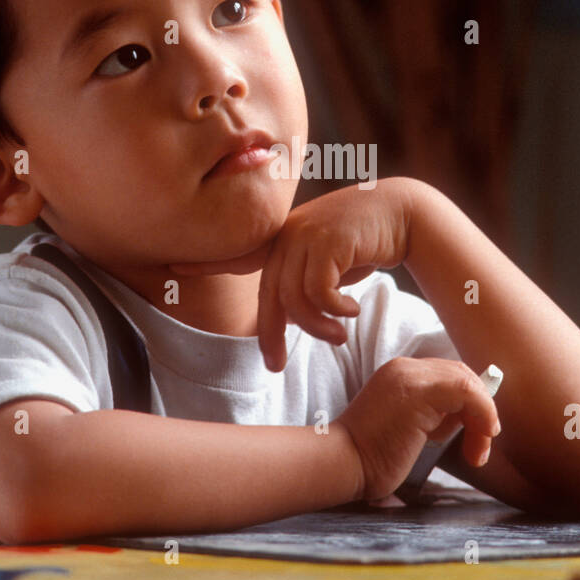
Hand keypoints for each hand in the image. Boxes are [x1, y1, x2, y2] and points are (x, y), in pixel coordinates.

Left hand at [168, 177, 420, 369]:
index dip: (207, 262)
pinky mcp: (325, 241)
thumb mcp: (331, 261)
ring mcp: (305, 234)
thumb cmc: (368, 241)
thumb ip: (306, 279)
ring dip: (318, 327)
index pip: (240, 253)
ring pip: (294, 299)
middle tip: (276, 366)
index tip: (175, 269)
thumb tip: (295, 315)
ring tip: (339, 337)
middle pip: (269, 295)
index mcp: (285, 237)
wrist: (404, 214)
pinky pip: (317, 293)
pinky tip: (354, 311)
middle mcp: (288, 233)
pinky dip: (336, 310)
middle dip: (271, 335)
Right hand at [335, 356, 501, 502]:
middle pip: (462, 375)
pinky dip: (484, 414)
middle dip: (481, 411)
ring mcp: (410, 376)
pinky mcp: (417, 392)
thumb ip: (433, 416)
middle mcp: (405, 367)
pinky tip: (481, 439)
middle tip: (479, 447)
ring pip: (469, 382)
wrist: (342, 463)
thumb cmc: (372, 457)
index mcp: (401, 374)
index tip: (474, 437)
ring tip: (476, 453)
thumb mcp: (409, 428)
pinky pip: (468, 392)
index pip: (450, 375)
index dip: (471, 404)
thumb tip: (468, 419)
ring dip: (484, 419)